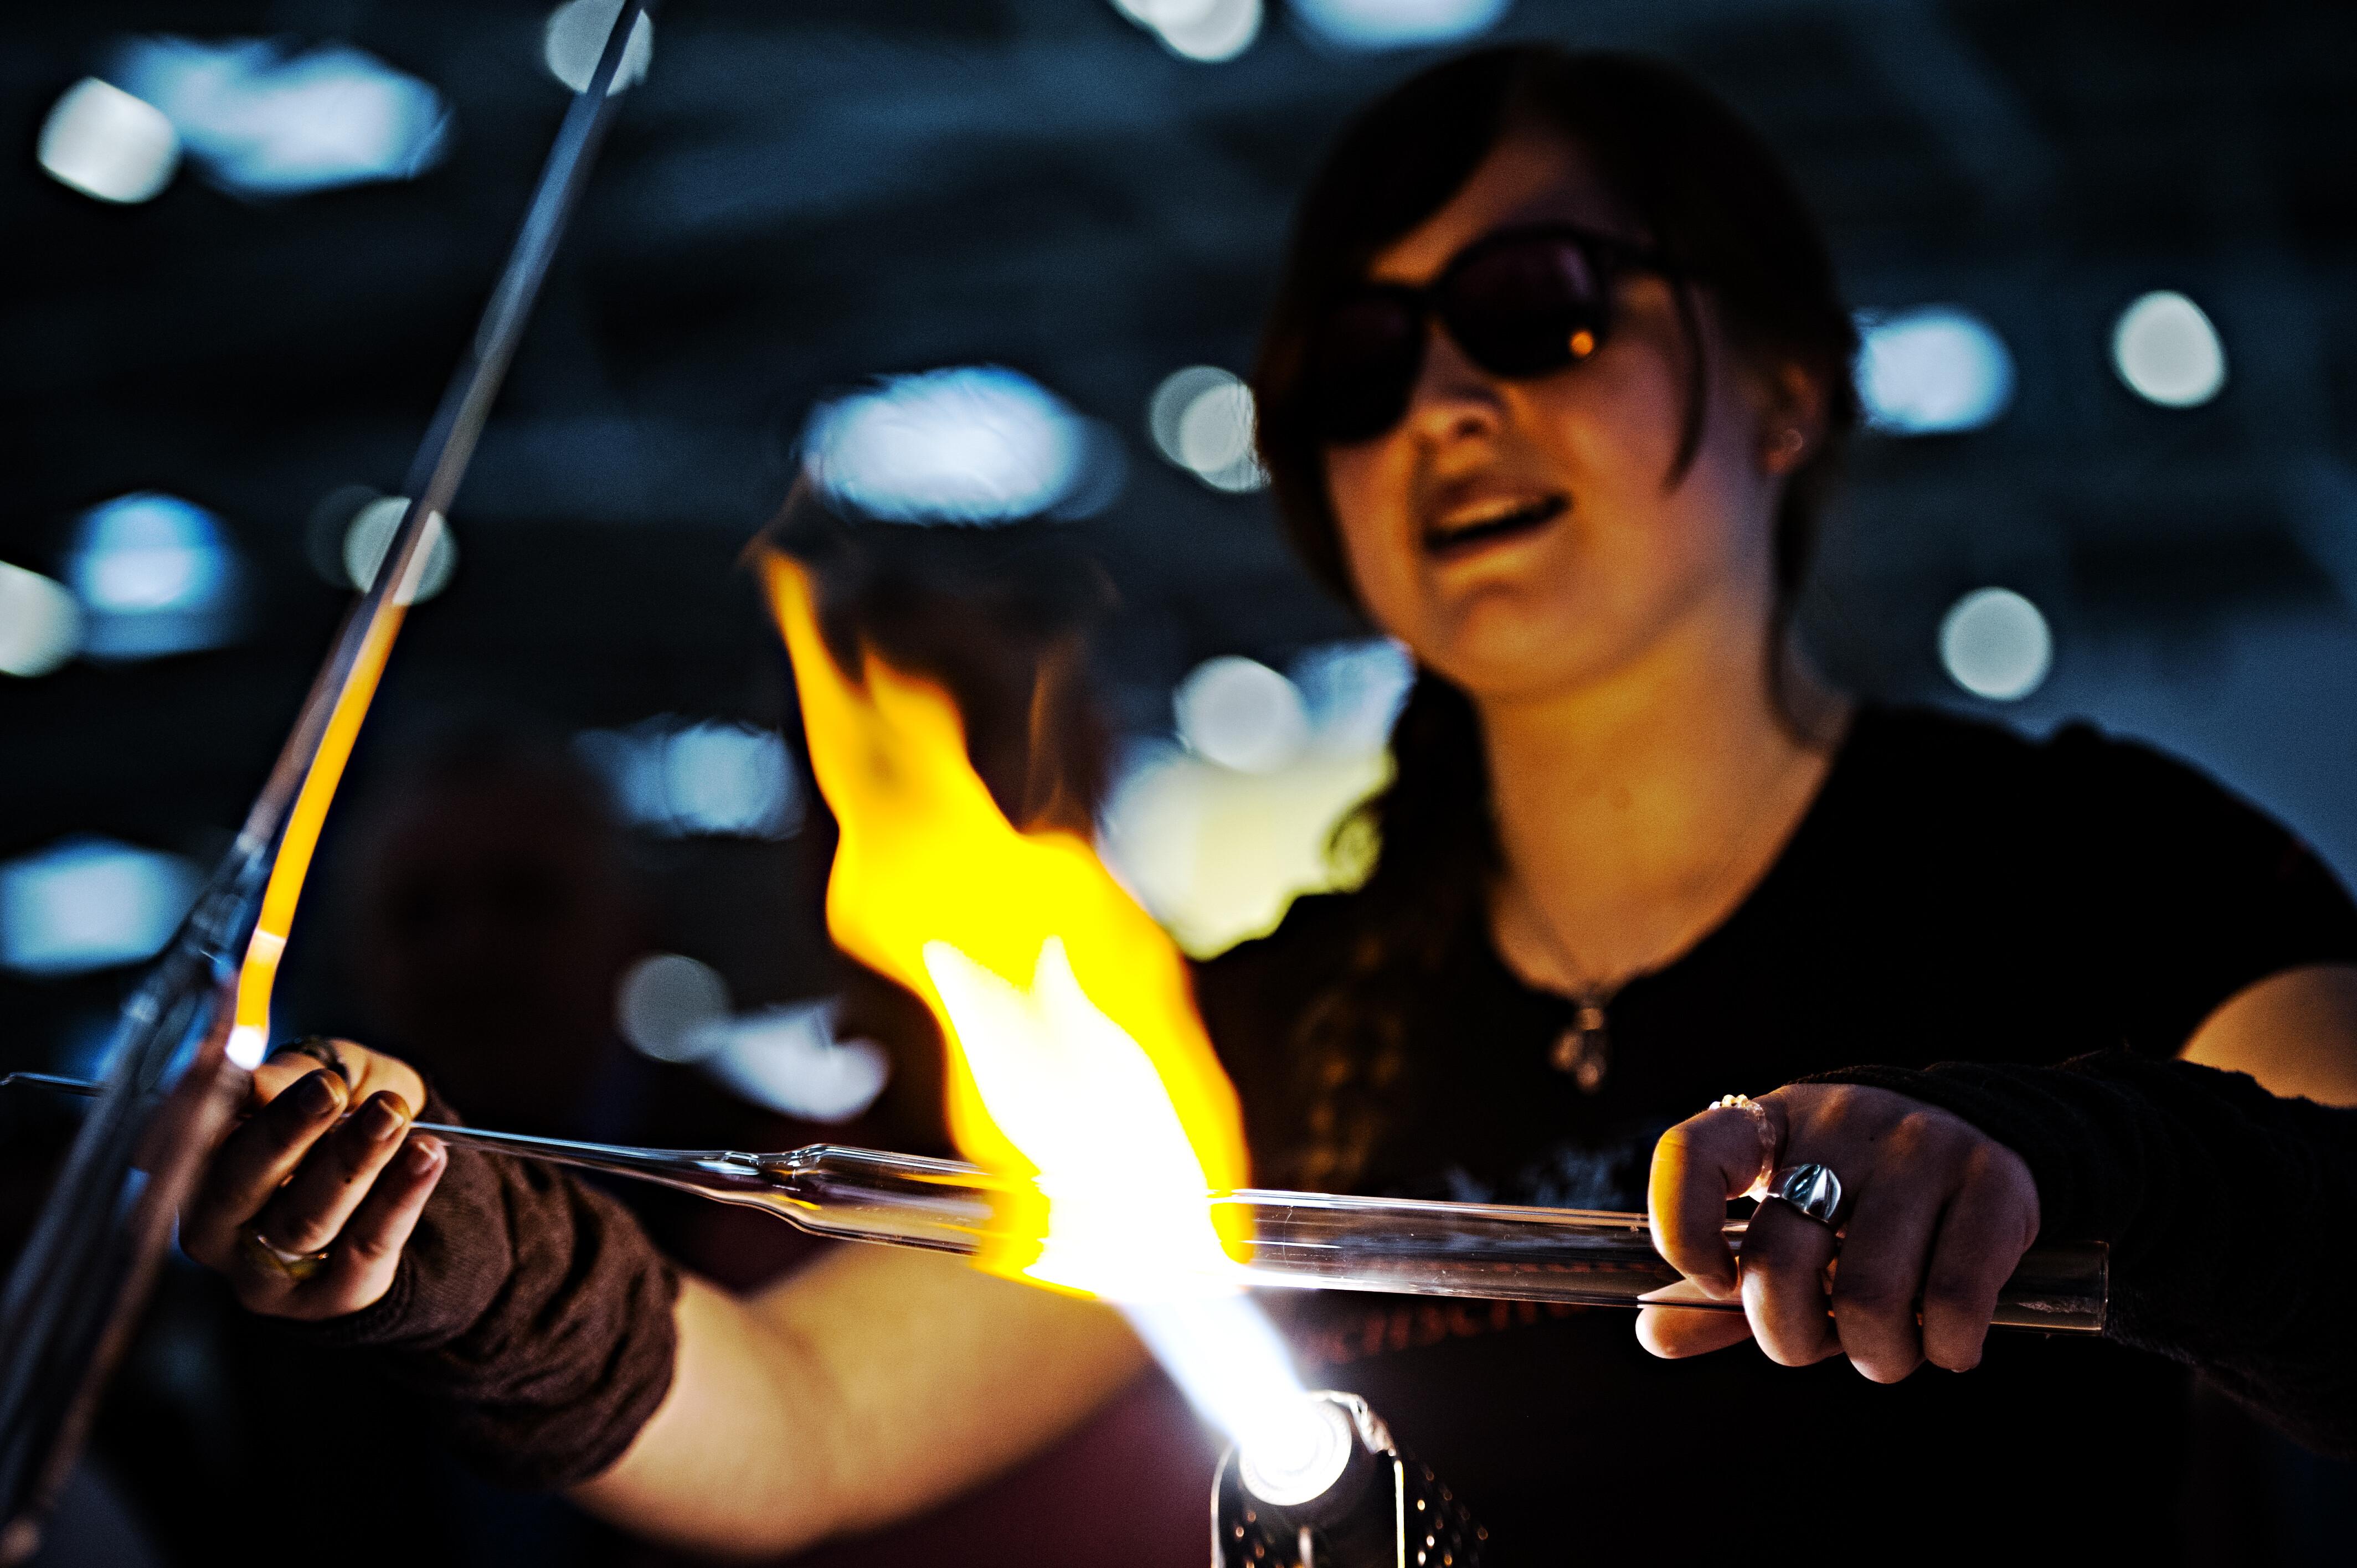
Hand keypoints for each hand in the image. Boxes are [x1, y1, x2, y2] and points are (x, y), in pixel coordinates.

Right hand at [181, 1040, 446, 1320]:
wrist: (390, 1184)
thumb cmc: (333, 1119)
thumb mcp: (312, 1078)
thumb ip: (286, 1073)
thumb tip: (251, 1079)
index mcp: (192, 1169)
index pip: (190, 1139)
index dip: (212, 1101)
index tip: (239, 1058)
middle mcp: (214, 1228)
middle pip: (239, 1185)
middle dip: (286, 1131)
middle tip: (328, 1090)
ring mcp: (264, 1273)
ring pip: (304, 1219)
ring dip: (352, 1161)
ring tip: (392, 1115)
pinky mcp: (327, 1298)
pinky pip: (366, 1246)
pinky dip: (399, 1198)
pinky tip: (426, 1156)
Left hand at [1639, 1084, 2040, 1380]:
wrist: (1986, 1134)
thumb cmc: (1861, 1197)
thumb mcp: (1786, 1217)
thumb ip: (1724, 1281)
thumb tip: (1653, 1335)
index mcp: (1770, 1124)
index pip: (1688, 1156)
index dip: (1681, 1233)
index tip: (1718, 1281)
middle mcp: (1840, 1124)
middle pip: (1780, 1261)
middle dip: (1793, 1339)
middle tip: (1825, 1344)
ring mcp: (1920, 1146)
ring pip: (1870, 1296)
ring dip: (1877, 1355)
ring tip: (1888, 1348)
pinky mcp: (1993, 1181)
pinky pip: (1955, 1300)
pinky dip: (1945, 1349)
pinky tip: (1945, 1344)